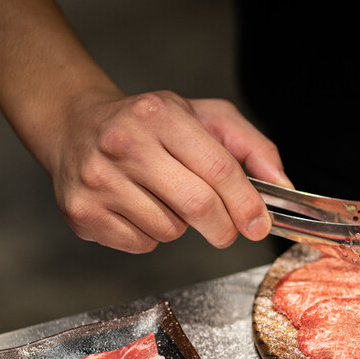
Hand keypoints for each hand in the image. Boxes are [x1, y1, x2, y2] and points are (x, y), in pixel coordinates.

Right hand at [46, 89, 290, 252]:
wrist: (76, 126)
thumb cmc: (150, 125)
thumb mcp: (204, 117)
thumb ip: (251, 147)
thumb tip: (283, 186)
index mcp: (161, 114)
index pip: (219, 169)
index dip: (246, 204)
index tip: (259, 225)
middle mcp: (125, 142)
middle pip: (198, 205)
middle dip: (224, 227)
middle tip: (227, 230)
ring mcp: (98, 178)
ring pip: (169, 229)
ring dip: (181, 226)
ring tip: (164, 198)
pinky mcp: (82, 211)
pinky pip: (141, 244)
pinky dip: (150, 235)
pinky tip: (138, 208)